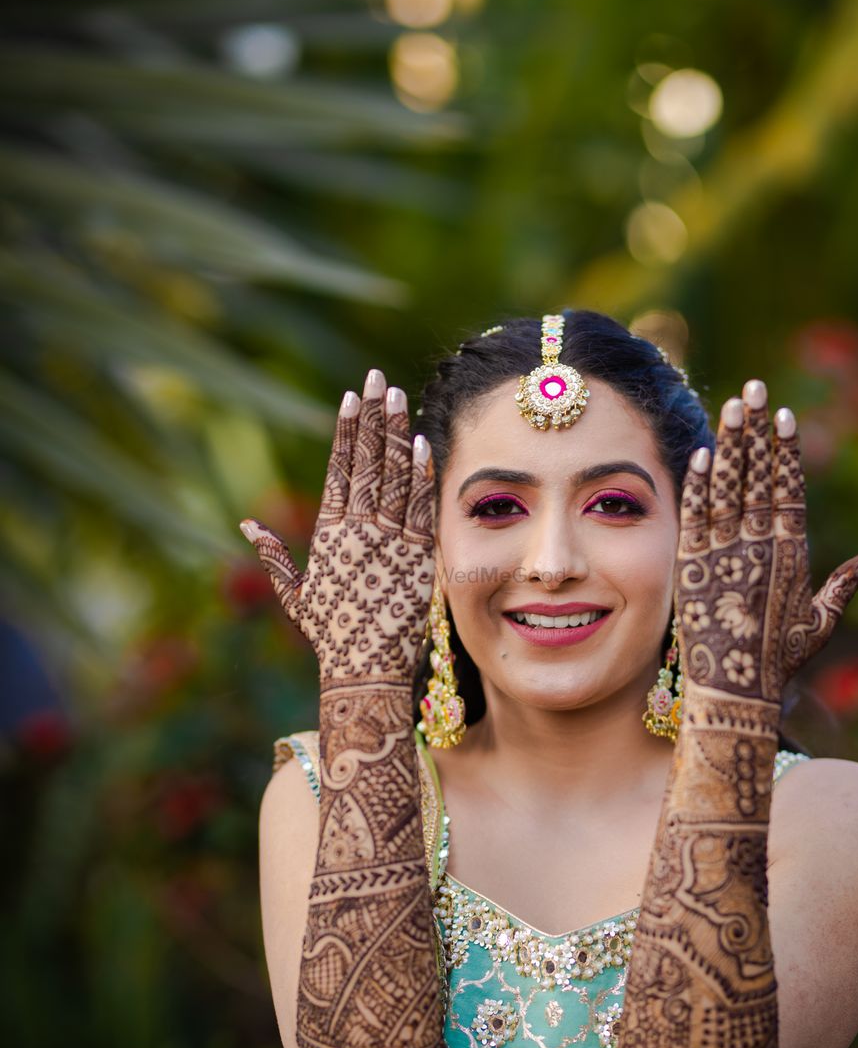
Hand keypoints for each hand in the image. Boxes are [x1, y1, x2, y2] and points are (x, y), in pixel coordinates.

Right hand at [240, 370, 435, 685]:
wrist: (365, 669)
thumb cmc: (329, 635)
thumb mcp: (295, 595)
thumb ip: (273, 556)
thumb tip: (244, 525)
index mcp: (327, 535)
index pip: (337, 470)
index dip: (345, 431)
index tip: (350, 398)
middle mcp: (358, 531)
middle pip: (366, 461)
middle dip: (372, 416)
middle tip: (378, 378)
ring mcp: (390, 542)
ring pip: (395, 476)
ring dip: (398, 433)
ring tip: (400, 396)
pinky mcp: (418, 557)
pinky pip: (420, 507)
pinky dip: (422, 474)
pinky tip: (422, 443)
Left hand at [676, 379, 857, 706]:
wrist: (733, 693)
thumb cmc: (778, 663)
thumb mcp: (818, 625)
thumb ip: (842, 588)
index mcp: (791, 556)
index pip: (788, 491)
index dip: (785, 452)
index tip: (783, 416)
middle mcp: (758, 548)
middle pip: (756, 477)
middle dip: (755, 431)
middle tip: (753, 388)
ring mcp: (722, 555)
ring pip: (725, 488)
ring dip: (728, 444)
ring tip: (730, 406)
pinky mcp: (690, 567)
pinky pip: (693, 517)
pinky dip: (696, 485)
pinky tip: (701, 453)